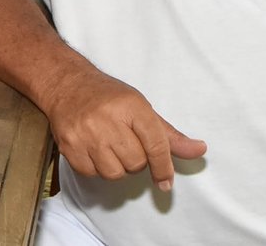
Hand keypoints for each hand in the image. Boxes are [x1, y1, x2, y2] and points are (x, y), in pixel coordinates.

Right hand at [44, 65, 206, 191]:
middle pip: (136, 163)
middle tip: (125, 143)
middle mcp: (108, 119)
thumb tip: (199, 149)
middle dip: (135, 159)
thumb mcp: (141, 108)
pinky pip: (92, 173)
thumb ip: (169, 135)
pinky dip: (96, 167)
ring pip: (114, 173)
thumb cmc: (108, 97)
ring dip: (116, 166)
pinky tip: (93, 149)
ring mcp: (86, 132)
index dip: (164, 167)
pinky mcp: (69, 144)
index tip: (166, 181)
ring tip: (108, 146)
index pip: (156, 145)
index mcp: (131, 106)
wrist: (65, 84)